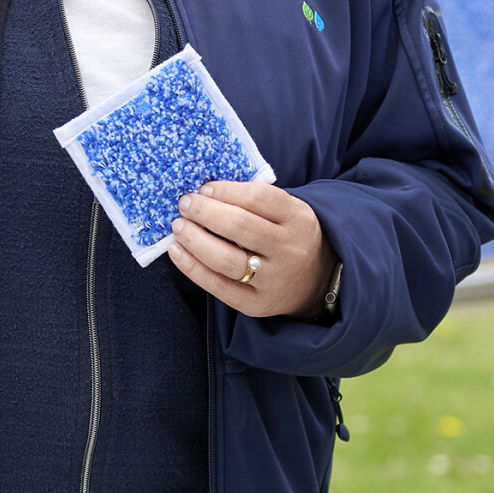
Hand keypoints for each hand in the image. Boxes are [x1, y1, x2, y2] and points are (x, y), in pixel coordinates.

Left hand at [170, 181, 336, 318]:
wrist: (315, 282)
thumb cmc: (289, 236)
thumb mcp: (287, 212)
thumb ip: (256, 201)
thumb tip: (205, 190)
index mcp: (298, 219)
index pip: (258, 198)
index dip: (226, 191)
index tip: (204, 188)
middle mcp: (289, 250)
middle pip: (239, 227)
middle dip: (204, 212)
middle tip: (184, 204)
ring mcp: (274, 280)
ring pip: (226, 259)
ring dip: (194, 240)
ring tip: (178, 227)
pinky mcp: (257, 304)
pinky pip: (218, 286)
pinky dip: (192, 268)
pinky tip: (177, 252)